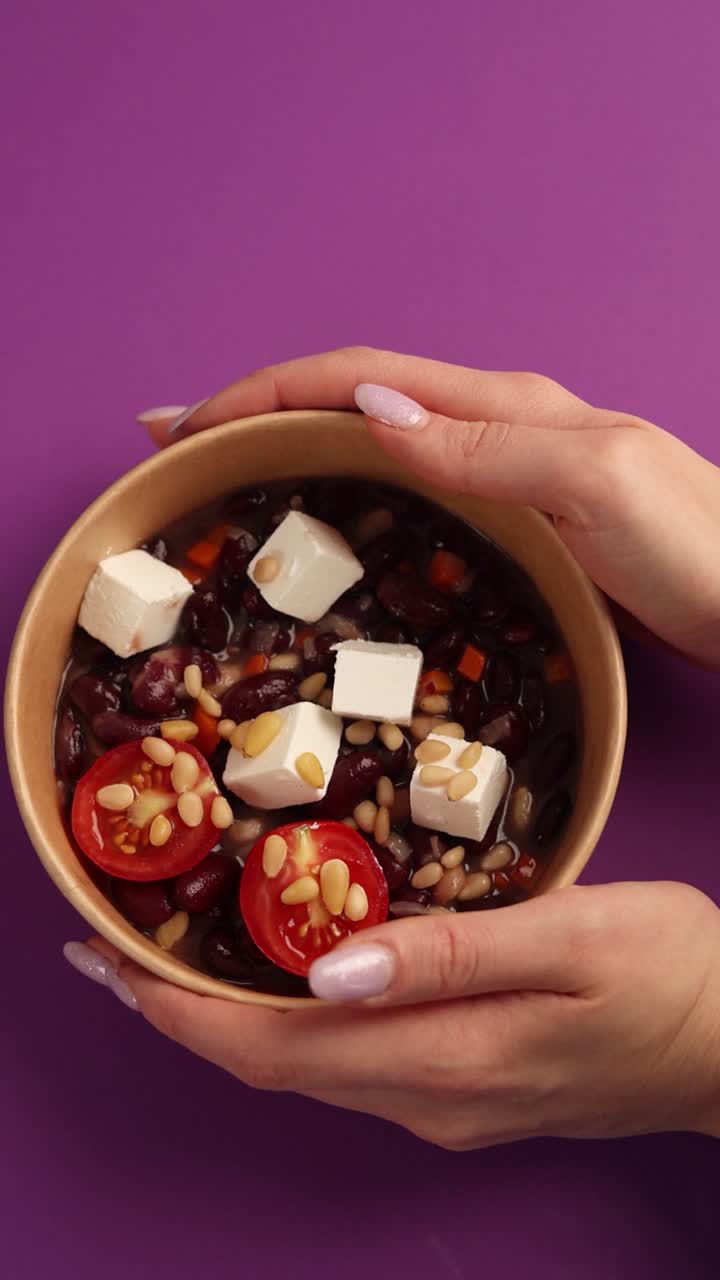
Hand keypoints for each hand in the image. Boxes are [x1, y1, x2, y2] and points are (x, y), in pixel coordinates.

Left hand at [77, 880, 719, 1146]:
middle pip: (272, 1065)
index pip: (272, 1049)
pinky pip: (348, 1060)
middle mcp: (428, 1098)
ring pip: (306, 1067)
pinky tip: (284, 971)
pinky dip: (290, 1020)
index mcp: (444, 1058)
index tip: (106, 960)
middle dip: (180, 1012)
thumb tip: (328, 970)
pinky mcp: (467, 1089)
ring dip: (229, 1017)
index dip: (177, 1011)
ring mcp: (446, 1103)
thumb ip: (451, 954)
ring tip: (176, 950)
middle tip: (116, 944)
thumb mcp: (572, 936)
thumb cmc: (668, 972)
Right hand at [140, 347, 719, 665]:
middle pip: (352, 399)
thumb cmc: (695, 543)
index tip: (185, 422)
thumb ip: (486, 444)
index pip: (355, 378)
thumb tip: (368, 409)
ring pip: (374, 442)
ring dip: (295, 447)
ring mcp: (504, 473)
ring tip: (231, 478)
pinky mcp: (515, 520)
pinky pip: (408, 491)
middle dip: (259, 412)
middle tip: (183, 446)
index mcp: (500, 405)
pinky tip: (329, 522)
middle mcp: (494, 427)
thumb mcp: (593, 479)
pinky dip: (346, 492)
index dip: (263, 392)